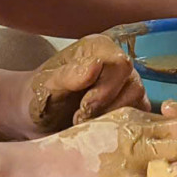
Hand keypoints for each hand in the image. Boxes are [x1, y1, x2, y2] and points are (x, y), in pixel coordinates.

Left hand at [18, 35, 146, 136]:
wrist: (37, 117)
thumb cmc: (40, 96)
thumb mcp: (46, 87)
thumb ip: (68, 76)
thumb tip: (95, 66)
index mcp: (98, 47)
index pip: (120, 64)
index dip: (104, 90)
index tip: (82, 108)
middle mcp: (117, 62)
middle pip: (133, 85)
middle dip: (107, 108)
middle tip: (80, 119)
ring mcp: (127, 83)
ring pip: (139, 102)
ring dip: (112, 118)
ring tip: (86, 124)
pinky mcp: (132, 105)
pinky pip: (140, 116)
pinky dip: (123, 126)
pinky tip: (100, 129)